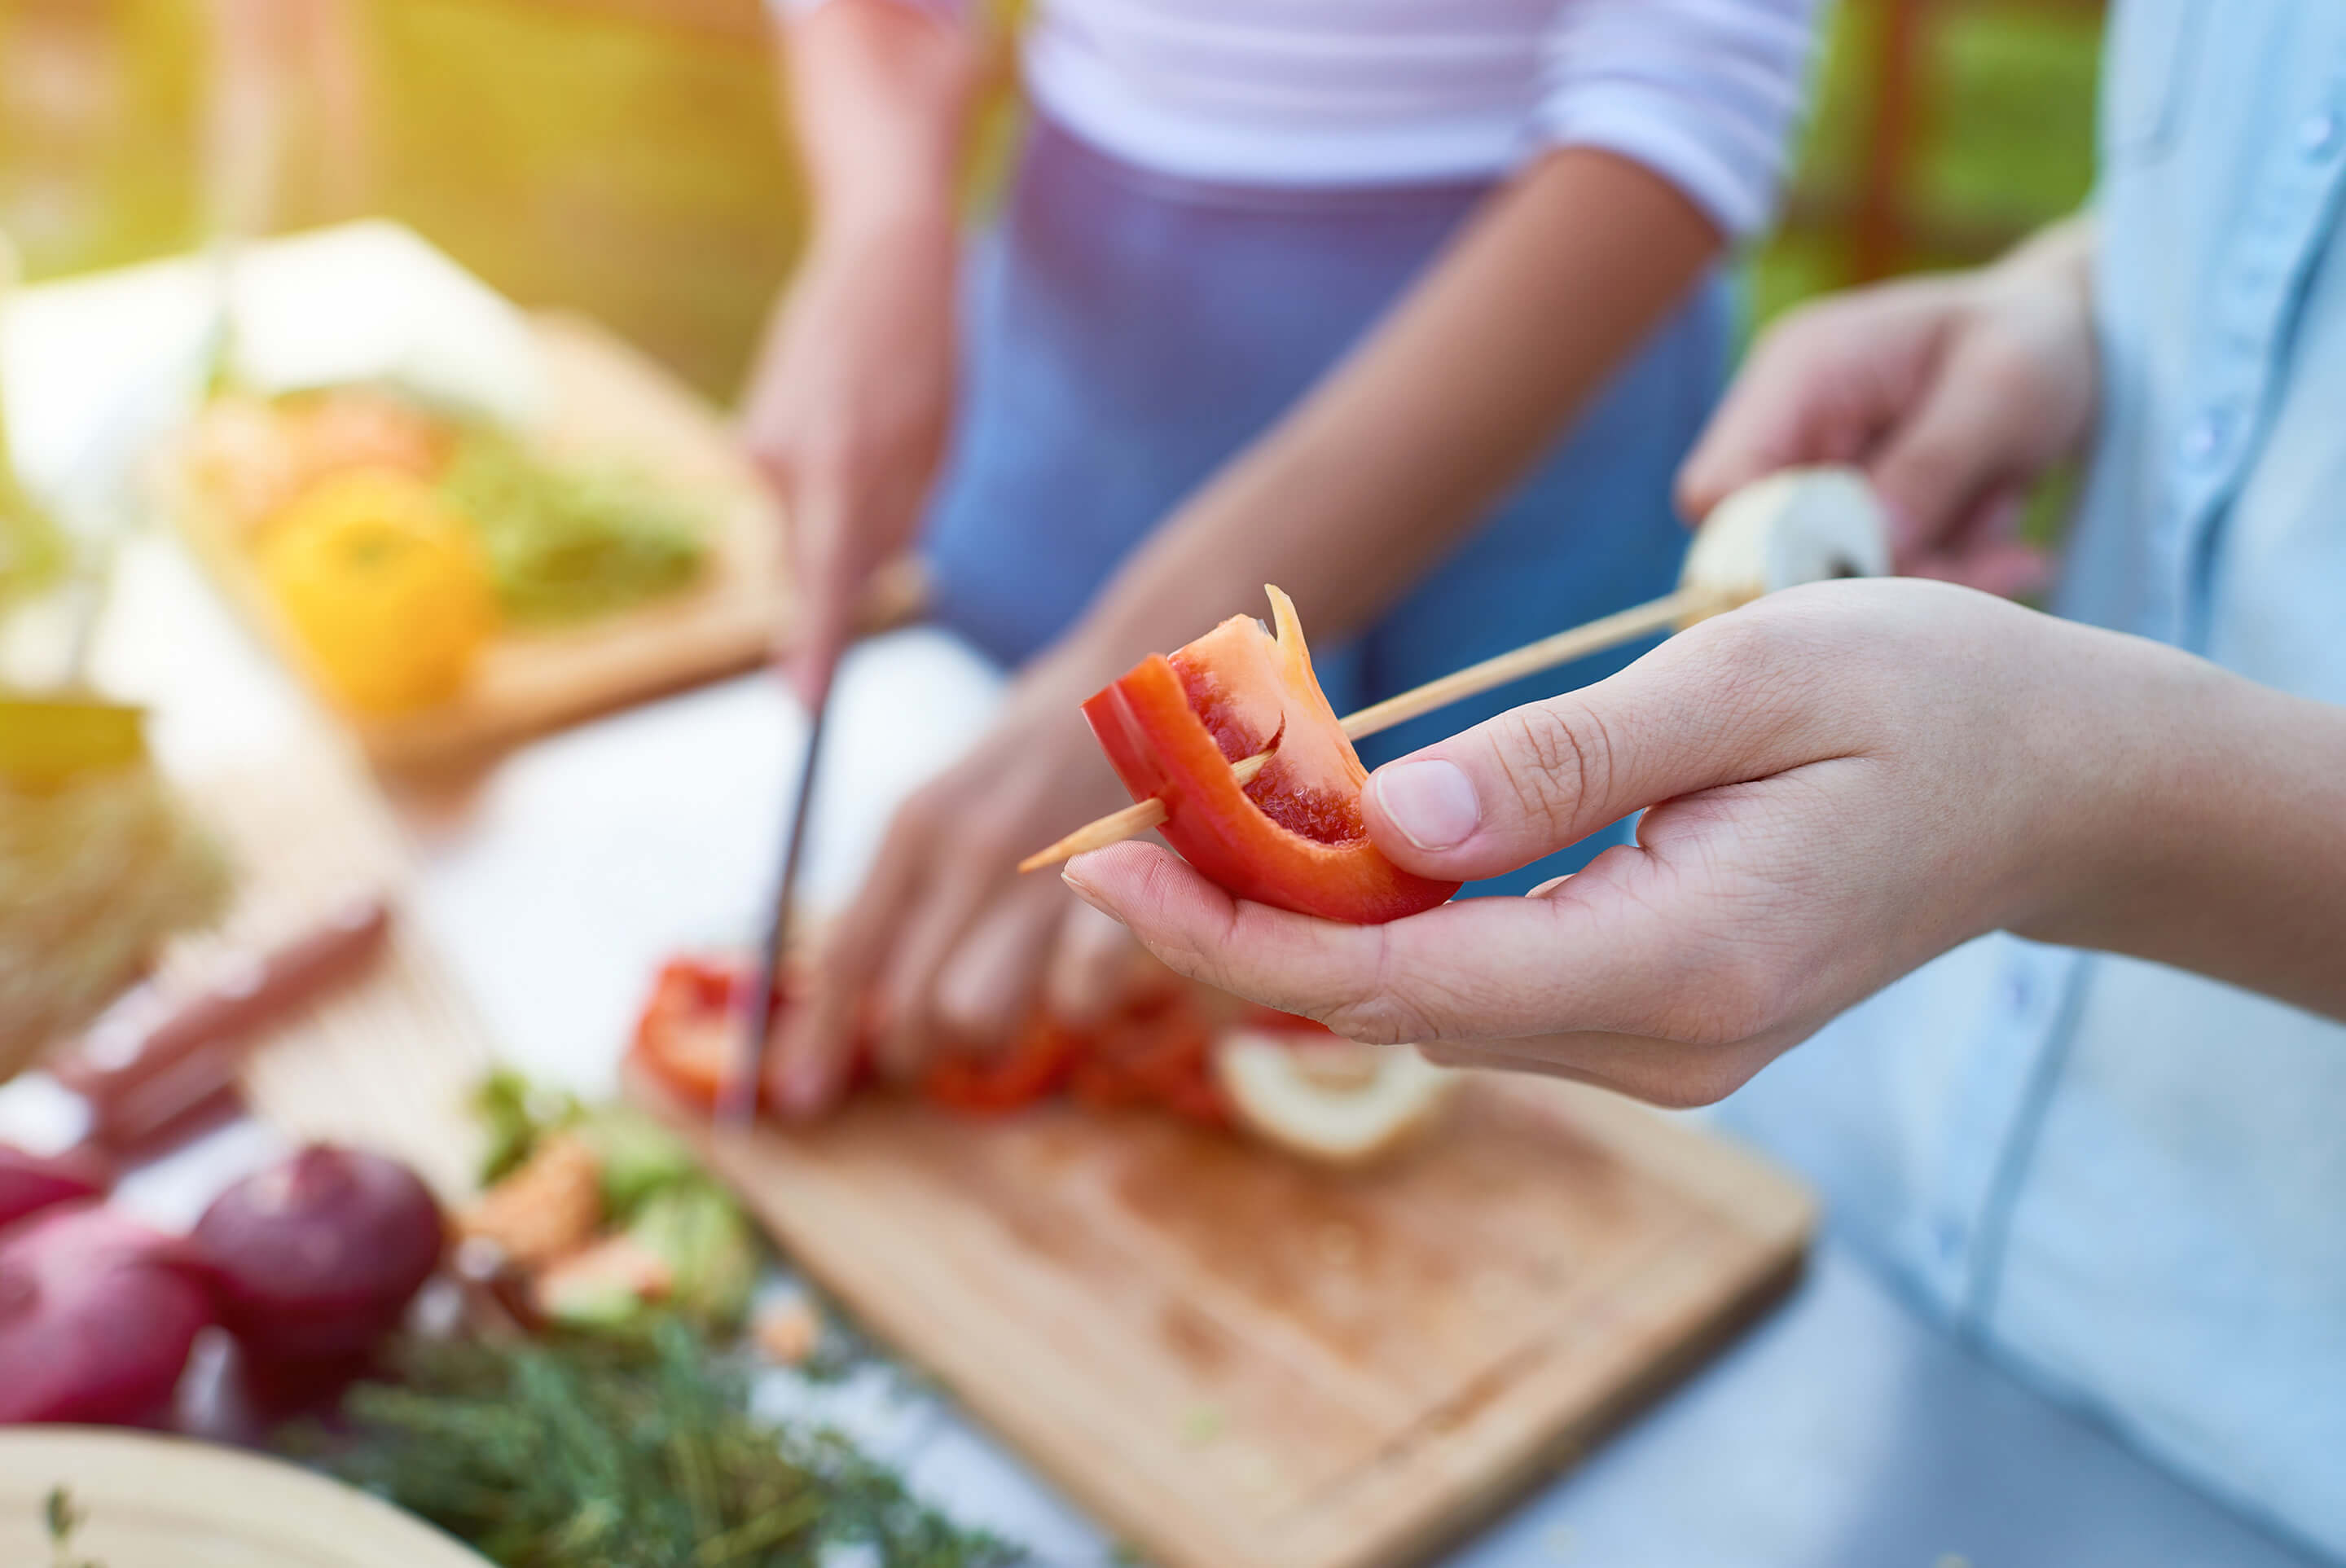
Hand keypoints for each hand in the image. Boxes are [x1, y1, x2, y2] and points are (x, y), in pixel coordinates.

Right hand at [740, 212, 957, 703]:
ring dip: (842, 513)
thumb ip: (891, 521)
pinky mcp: (748, 434)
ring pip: (802, 530)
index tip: (804, 709)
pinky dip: (823, 483)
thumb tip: (851, 585)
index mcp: (842, 466)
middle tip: (897, 485)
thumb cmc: (924, 358)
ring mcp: (757, 448)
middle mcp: (784, 462)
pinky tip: (851, 420)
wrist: (878, 256)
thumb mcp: (932, 448)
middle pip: (813, 564)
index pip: (824, 581)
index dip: (813, 649)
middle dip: (845, 569)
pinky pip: (793, 496)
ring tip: (881, 430)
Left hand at [766, 651, 1159, 1115]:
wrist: (1152, 673)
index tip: (800, 1097)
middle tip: (931, 1049)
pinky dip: (1076, 1008)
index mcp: (916, 821)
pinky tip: (1082, 982)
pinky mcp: (1128, 888)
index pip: (847, 952)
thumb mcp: (952, 794)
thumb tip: (861, 987)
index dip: (817, 1034)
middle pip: (909, 1007)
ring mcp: (1047, 872)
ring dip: (990, 1036)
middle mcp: (969, 849)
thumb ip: (908, 882)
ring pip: (980, 1016)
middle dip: (914, 1048)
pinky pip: (1078, 1002)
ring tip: (1005, 1014)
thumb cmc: (1046, 740)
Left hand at [1059, 580, 2178, 1107]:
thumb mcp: (1752, 677)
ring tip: (1192, 818)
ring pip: (1425, 1006)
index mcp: (1689, 962)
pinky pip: (1481, 988)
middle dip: (1235, 924)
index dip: (1236, 929)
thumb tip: (1383, 822)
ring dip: (1301, 924)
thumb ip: (1567, 760)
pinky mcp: (1656, 1023)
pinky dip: (1386, 926)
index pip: (1404, 979)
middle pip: (1390, 1006)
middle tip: (1111, 825)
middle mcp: (1665, 1044)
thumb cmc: (1930, 696)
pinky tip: (1326, 848)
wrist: (2058, 785)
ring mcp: (1663, 1052)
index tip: (1107, 861)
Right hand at [1677, 221, 2098, 595]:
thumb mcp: (2002, 390)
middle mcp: (1791, 426)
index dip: (1764, 551)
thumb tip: (1874, 551)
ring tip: (2012, 546)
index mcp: (1799, 373)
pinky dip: (1946, 572)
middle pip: (1773, 547)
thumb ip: (1932, 466)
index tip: (1863, 572)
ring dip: (1926, 576)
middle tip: (1973, 567)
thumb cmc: (2036, 337)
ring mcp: (1823, 470)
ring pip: (1833, 573)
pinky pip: (1879, 571)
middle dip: (1872, 574)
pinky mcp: (1860, 507)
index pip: (1717, 490)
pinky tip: (2012, 548)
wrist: (2074, 333)